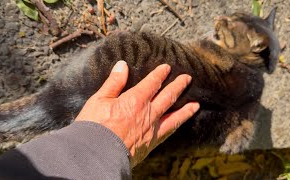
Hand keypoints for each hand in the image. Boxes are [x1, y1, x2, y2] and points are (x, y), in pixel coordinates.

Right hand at [75, 60, 198, 166]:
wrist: (96, 155)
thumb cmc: (94, 126)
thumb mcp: (99, 99)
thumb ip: (114, 82)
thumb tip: (122, 65)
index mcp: (135, 100)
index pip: (152, 83)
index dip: (160, 74)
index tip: (167, 67)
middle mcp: (148, 113)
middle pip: (168, 97)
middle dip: (178, 86)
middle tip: (187, 78)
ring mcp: (152, 130)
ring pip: (174, 116)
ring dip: (186, 109)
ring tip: (196, 104)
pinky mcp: (151, 144)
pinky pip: (169, 132)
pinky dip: (177, 126)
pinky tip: (180, 124)